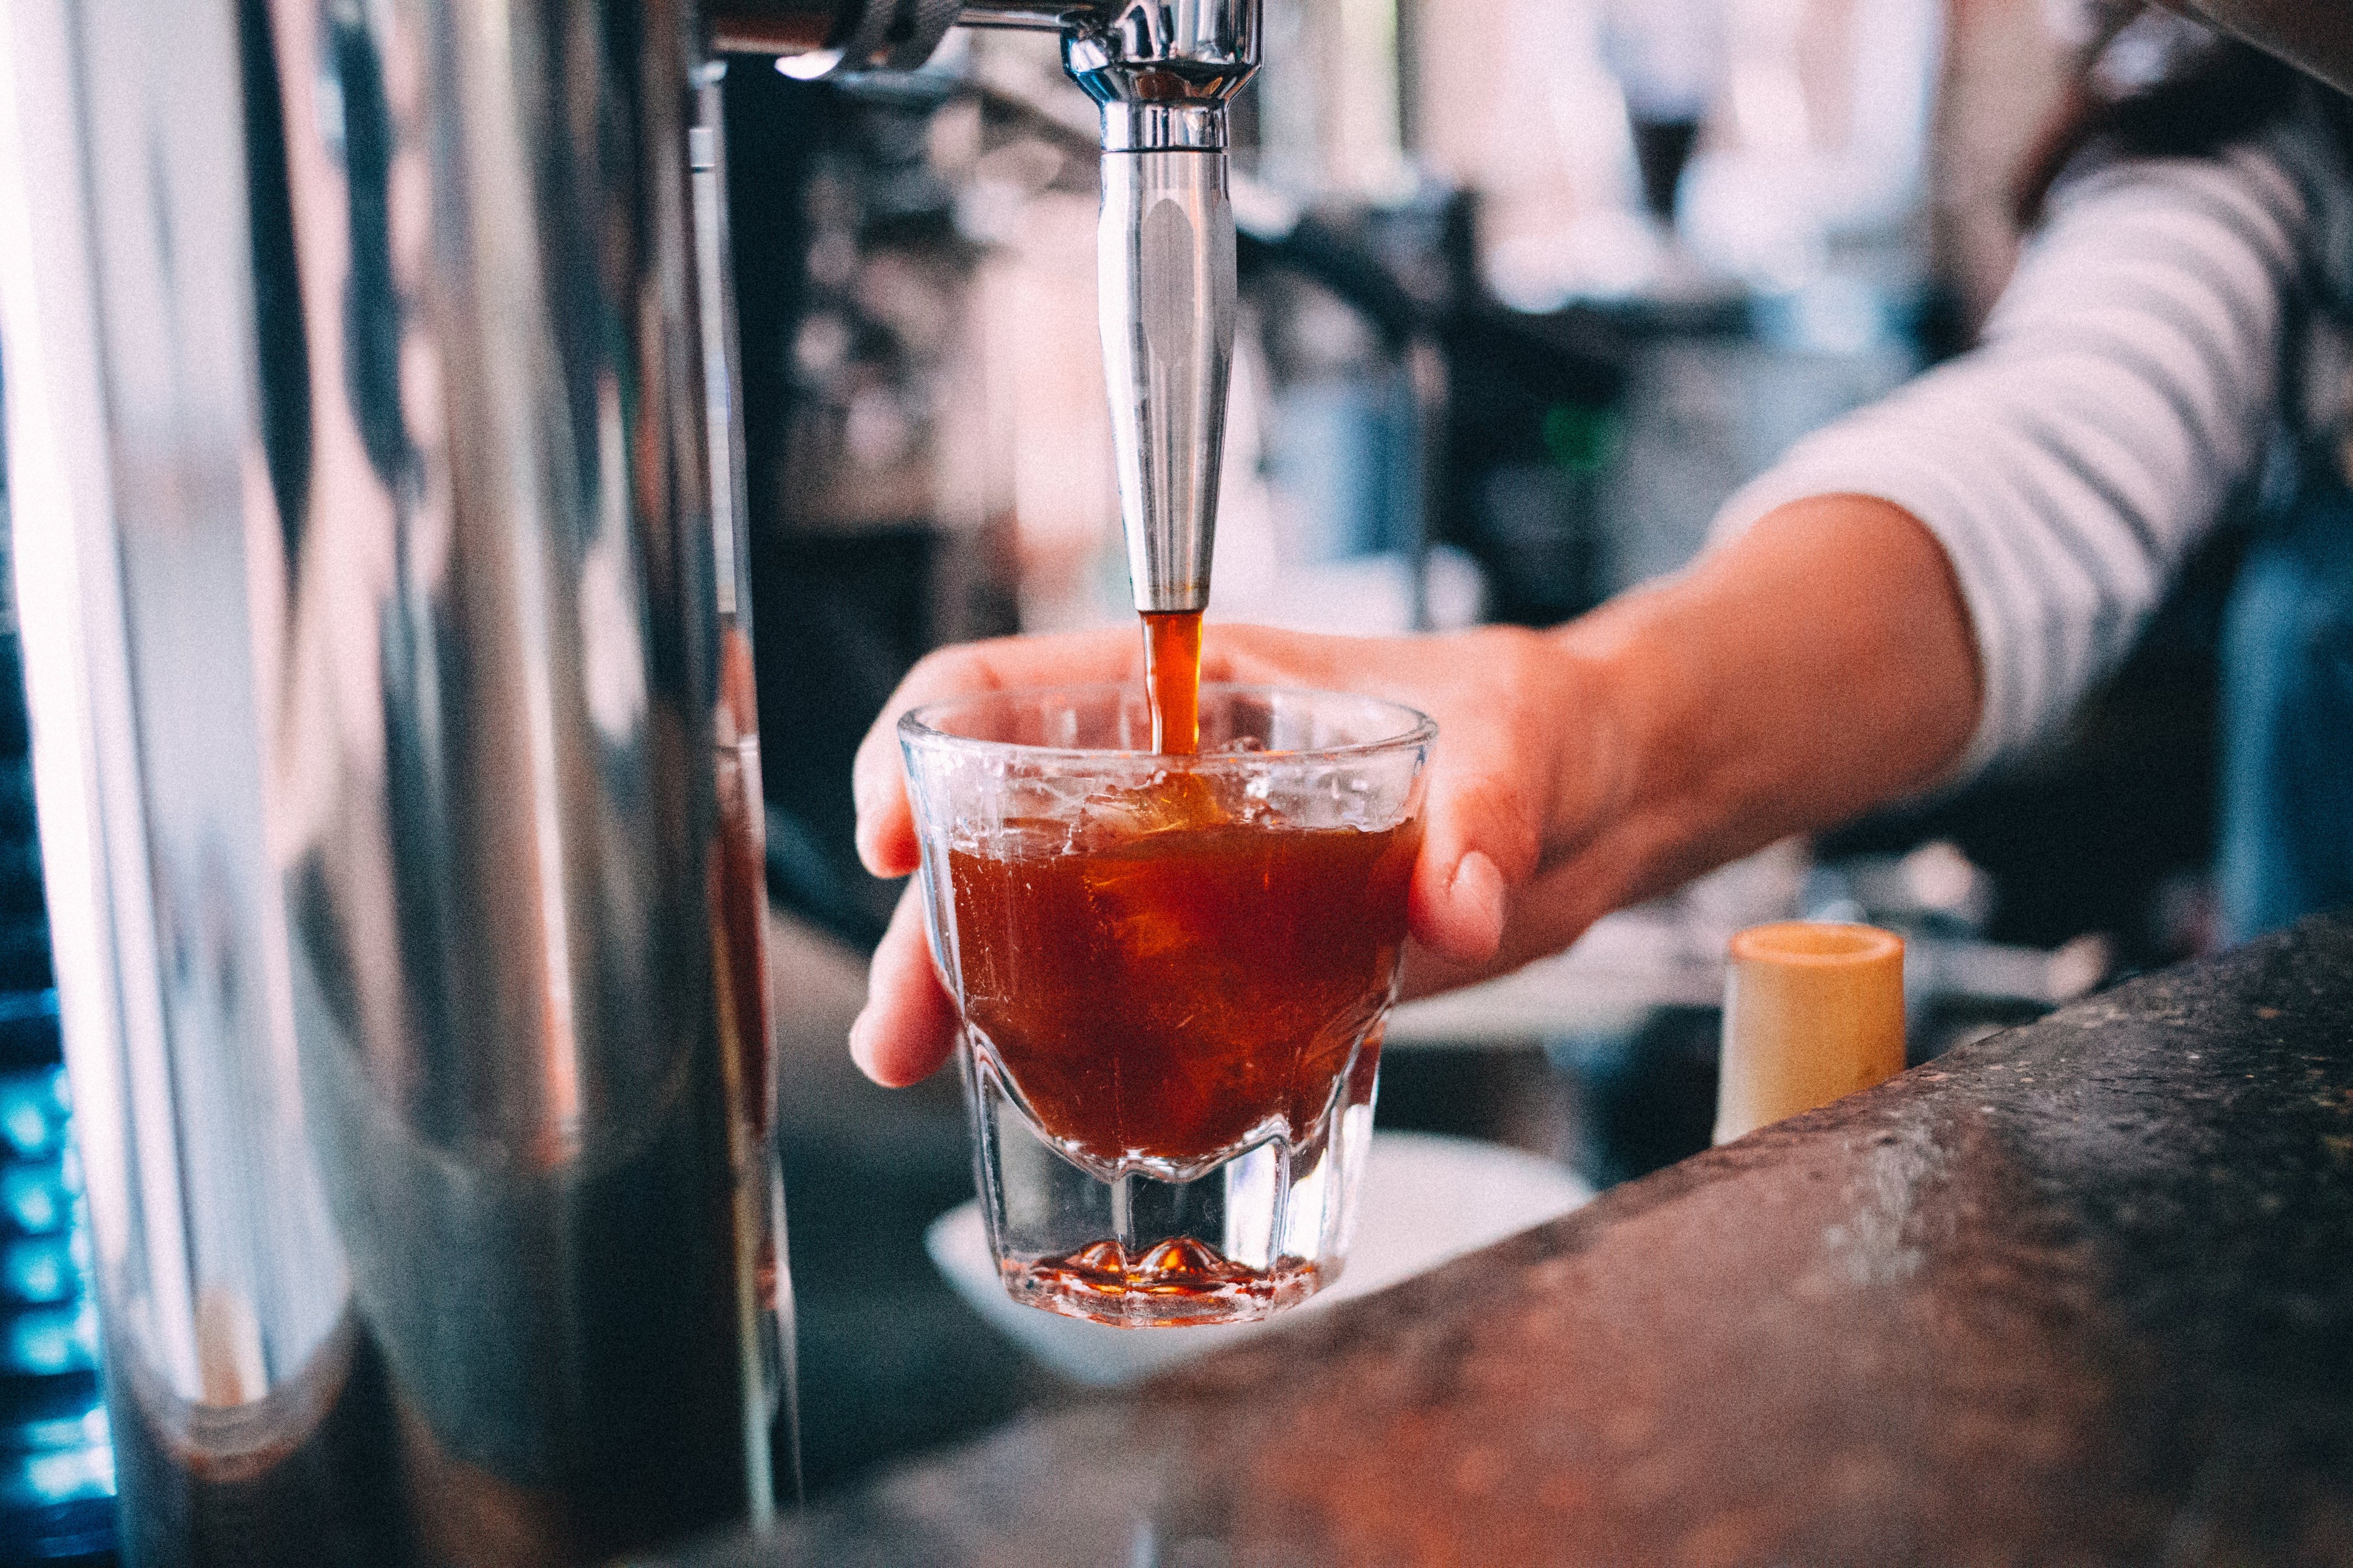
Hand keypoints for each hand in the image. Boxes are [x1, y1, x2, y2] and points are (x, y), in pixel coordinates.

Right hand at [844, 621, 1632, 1086]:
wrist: (1602, 804)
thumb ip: (1486, 814)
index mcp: (1204, 689)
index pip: (1015, 684)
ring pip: (1046, 922)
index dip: (928, 744)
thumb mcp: (1520, 746)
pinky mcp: (1238, 956)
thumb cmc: (1543, 728)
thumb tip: (1456, 902)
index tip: (895, 830)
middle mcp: (1172, 777)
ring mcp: (1195, 872)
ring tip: (930, 1071)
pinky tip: (1051, 1100)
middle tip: (899, 1024)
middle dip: (930, 922)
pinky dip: (1081, 1045)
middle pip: (1002, 830)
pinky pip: (1132, 995)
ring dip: (976, 995)